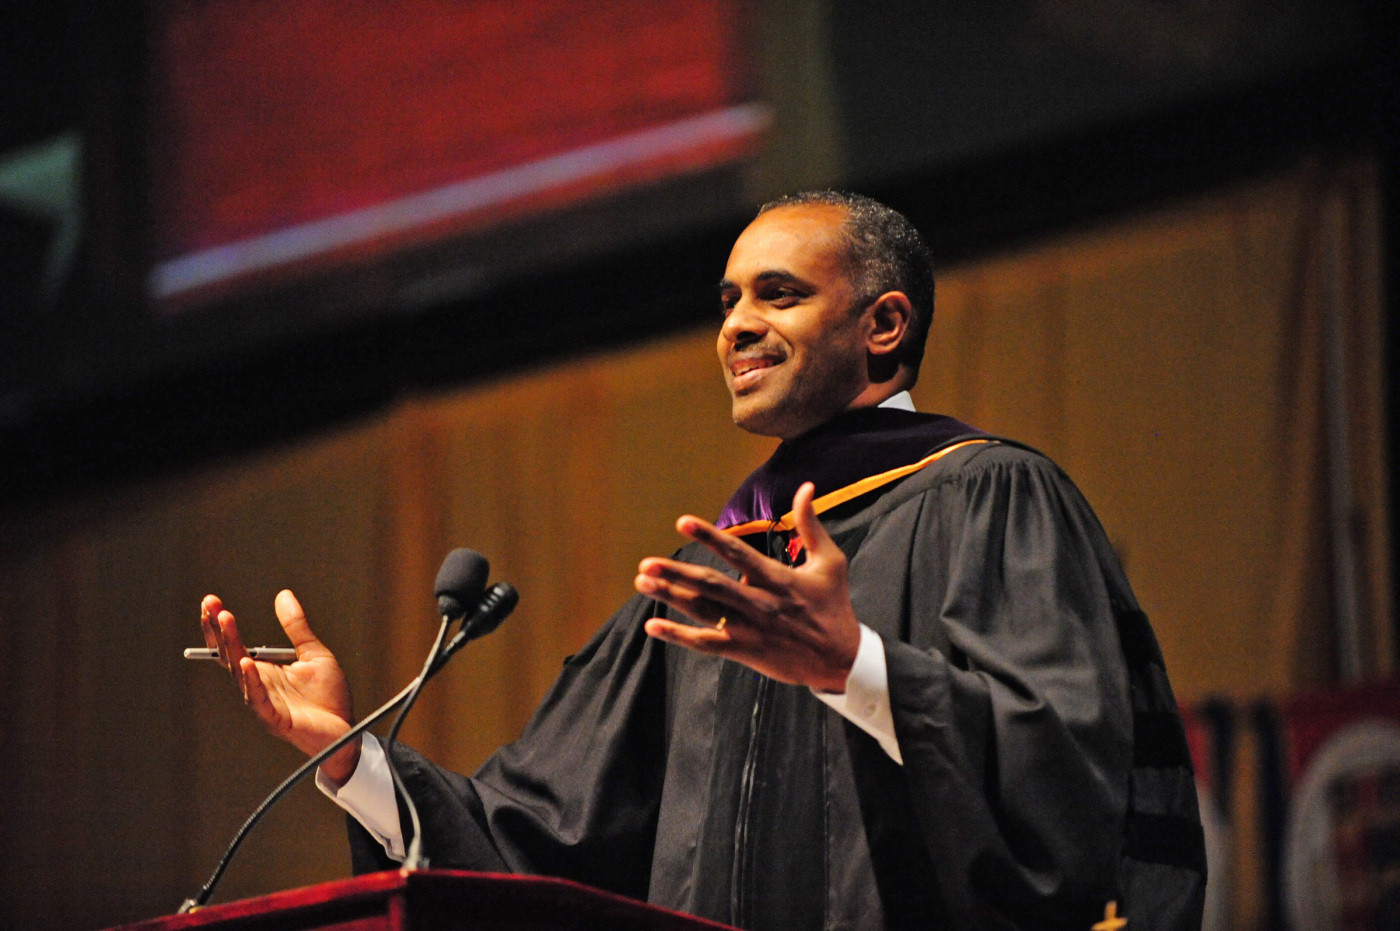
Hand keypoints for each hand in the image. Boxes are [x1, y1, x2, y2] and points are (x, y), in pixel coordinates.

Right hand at [199, 590, 359, 785]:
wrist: (346, 729)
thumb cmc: (328, 695)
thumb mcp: (314, 653)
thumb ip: (297, 627)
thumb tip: (283, 595)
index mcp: (264, 669)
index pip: (234, 645)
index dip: (221, 625)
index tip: (212, 601)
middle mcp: (258, 684)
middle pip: (230, 655)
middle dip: (219, 629)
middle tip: (212, 605)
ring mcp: (264, 702)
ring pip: (241, 673)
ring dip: (232, 647)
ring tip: (226, 620)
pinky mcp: (275, 718)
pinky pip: (259, 699)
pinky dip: (251, 681)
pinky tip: (245, 663)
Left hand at [636, 482, 860, 692]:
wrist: (841, 660)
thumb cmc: (834, 607)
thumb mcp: (830, 562)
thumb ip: (811, 524)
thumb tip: (806, 487)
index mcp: (777, 578)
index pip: (737, 553)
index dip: (709, 537)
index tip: (682, 521)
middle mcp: (759, 603)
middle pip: (711, 586)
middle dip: (676, 574)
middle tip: (646, 564)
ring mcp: (749, 629)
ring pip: (703, 612)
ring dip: (671, 597)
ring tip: (642, 582)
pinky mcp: (744, 651)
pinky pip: (706, 643)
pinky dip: (678, 636)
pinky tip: (653, 625)